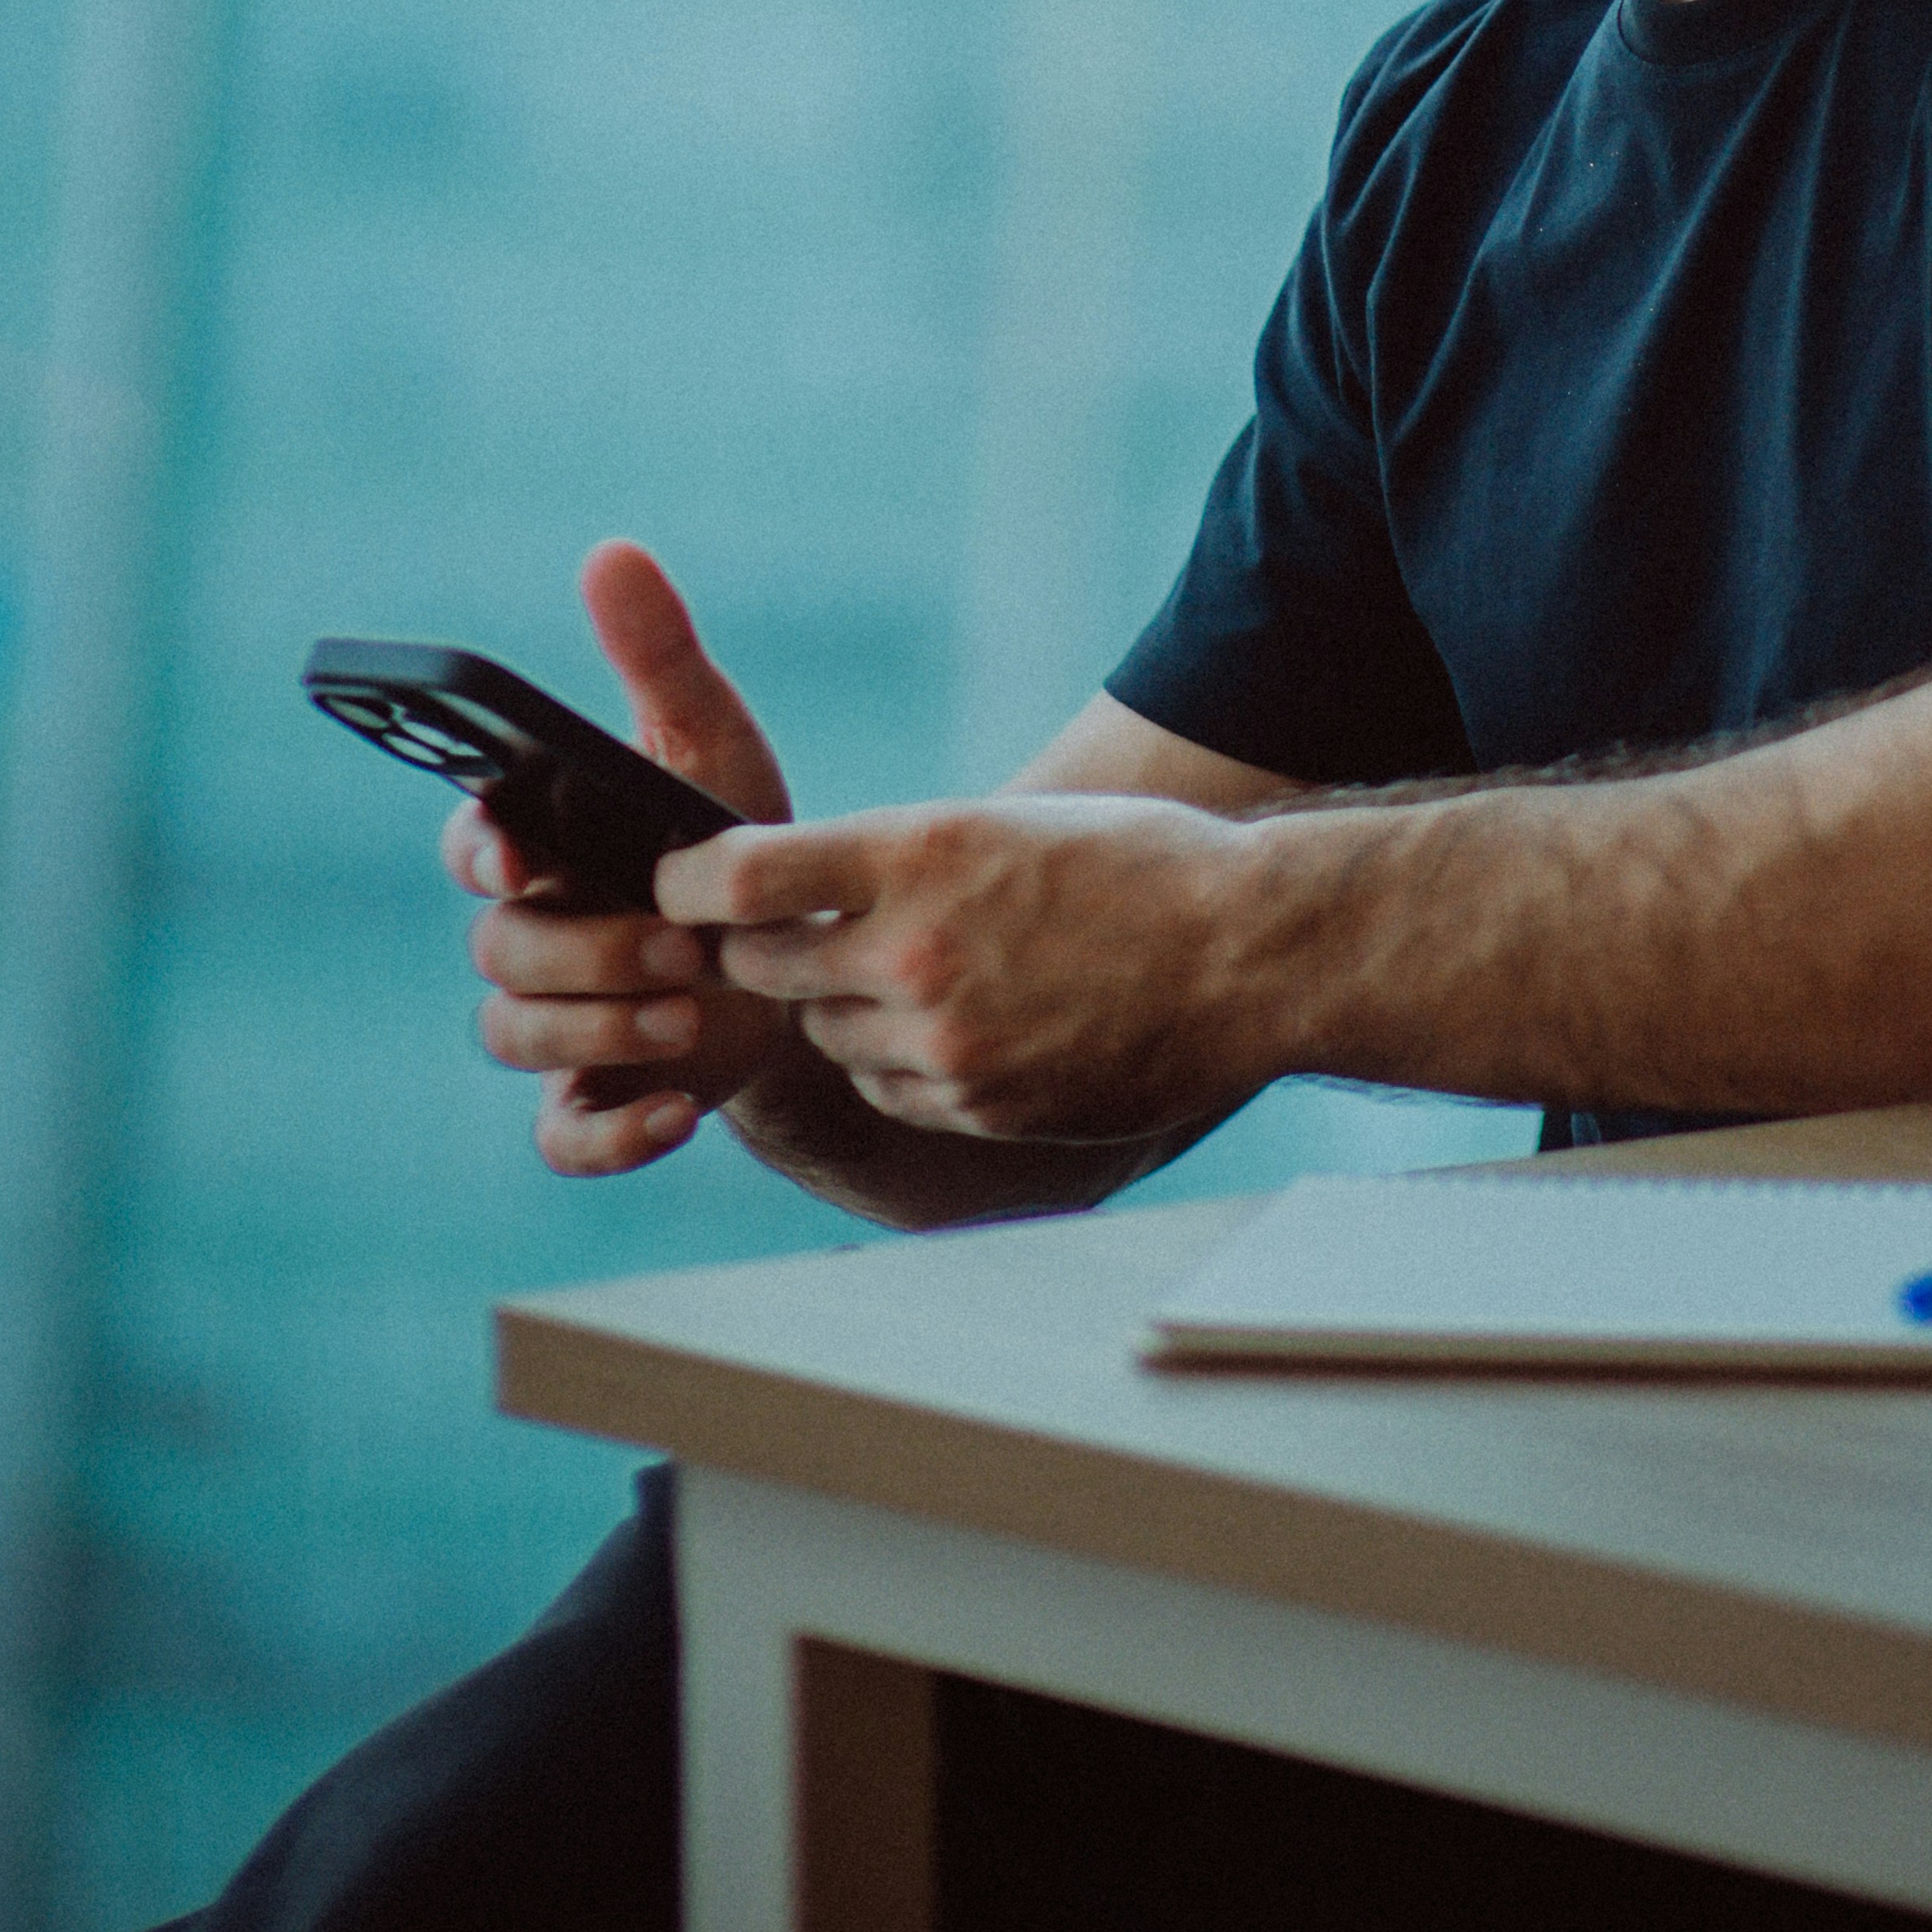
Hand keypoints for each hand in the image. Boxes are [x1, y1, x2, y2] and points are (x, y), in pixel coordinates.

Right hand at [458, 539, 798, 1182]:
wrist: (809, 968)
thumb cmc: (740, 841)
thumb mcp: (712, 745)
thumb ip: (659, 660)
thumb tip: (610, 551)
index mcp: (546, 846)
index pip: (473, 845)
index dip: (486, 854)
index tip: (529, 858)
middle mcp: (536, 933)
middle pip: (500, 949)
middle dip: (585, 950)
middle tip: (678, 946)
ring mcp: (557, 1022)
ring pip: (514, 1034)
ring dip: (598, 1029)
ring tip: (692, 1014)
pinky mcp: (593, 1099)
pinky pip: (561, 1138)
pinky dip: (614, 1135)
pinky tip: (680, 1109)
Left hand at [657, 787, 1261, 1140]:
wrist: (1251, 956)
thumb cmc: (1140, 864)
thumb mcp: (1009, 825)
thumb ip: (901, 857)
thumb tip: (804, 881)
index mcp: (922, 851)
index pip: (742, 875)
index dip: (691, 881)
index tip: (681, 880)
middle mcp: (916, 949)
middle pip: (764, 963)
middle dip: (764, 947)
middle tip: (788, 927)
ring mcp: (943, 1041)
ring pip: (826, 1031)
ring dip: (844, 1005)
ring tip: (920, 971)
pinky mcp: (975, 1105)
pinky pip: (890, 1089)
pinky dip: (902, 1062)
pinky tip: (968, 1026)